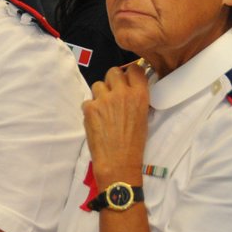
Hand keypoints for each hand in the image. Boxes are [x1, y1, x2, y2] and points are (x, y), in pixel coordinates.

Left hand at [82, 61, 149, 186]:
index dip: (130, 73)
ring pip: (98, 85)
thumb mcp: (143, 117)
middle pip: (113, 72)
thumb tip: (129, 88)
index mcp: (139, 94)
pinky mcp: (89, 108)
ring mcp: (104, 99)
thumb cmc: (134, 144)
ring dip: (100, 94)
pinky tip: (96, 121)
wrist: (118, 162)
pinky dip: (91, 109)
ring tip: (104, 110)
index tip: (127, 80)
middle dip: (112, 81)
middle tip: (113, 94)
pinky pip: (88, 101)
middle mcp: (122, 93)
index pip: (134, 68)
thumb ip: (136, 98)